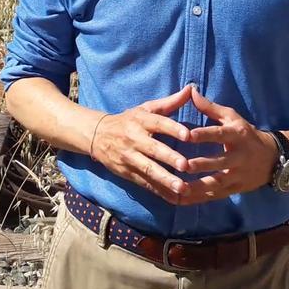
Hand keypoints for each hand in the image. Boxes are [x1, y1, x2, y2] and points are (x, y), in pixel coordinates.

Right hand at [90, 84, 193, 203]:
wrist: (97, 135)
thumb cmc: (129, 120)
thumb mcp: (145, 108)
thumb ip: (170, 102)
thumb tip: (192, 89)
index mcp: (141, 120)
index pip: (158, 123)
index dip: (173, 129)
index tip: (189, 136)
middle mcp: (134, 138)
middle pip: (153, 149)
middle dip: (169, 158)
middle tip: (186, 166)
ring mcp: (129, 157)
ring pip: (148, 169)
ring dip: (165, 180)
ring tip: (182, 188)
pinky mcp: (127, 172)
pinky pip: (144, 183)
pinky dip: (159, 192)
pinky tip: (174, 199)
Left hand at [179, 85, 278, 204]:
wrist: (274, 158)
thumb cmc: (247, 134)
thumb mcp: (233, 118)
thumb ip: (210, 107)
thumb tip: (191, 91)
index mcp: (237, 136)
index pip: (220, 135)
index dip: (204, 135)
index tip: (187, 135)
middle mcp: (239, 157)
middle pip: (219, 162)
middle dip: (201, 165)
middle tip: (181, 166)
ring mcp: (238, 175)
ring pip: (217, 183)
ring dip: (198, 187)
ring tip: (178, 188)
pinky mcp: (236, 189)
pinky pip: (216, 195)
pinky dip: (199, 198)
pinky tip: (182, 199)